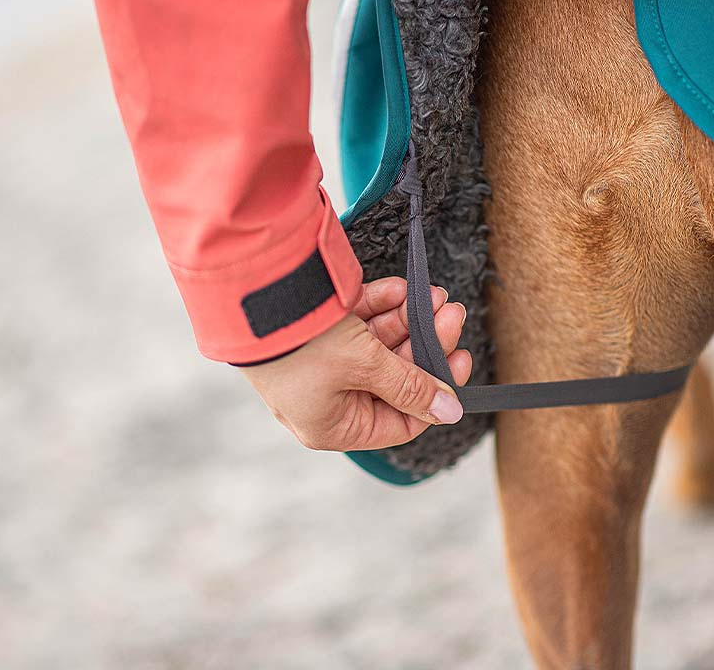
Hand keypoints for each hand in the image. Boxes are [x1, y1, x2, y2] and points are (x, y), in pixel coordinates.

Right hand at [239, 277, 470, 451]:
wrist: (253, 294)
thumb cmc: (301, 345)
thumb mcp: (365, 366)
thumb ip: (410, 386)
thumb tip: (450, 411)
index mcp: (333, 425)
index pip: (400, 421)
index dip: (434, 393)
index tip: (459, 360)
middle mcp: (328, 397)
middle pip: (394, 377)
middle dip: (425, 343)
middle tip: (452, 315)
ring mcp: (323, 362)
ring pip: (380, 345)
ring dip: (409, 319)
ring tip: (435, 296)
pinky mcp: (318, 330)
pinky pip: (359, 322)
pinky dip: (381, 304)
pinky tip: (401, 289)